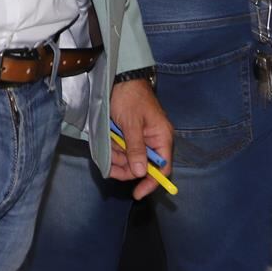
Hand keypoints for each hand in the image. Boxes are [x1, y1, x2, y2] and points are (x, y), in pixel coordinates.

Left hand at [107, 79, 174, 200]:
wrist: (118, 77)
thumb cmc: (129, 98)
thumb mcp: (132, 124)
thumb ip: (136, 149)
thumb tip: (141, 173)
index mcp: (162, 137)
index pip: (163, 168)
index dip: (152, 183)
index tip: (137, 193)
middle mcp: (154, 140)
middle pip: (144, 166)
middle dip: (126, 167)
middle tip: (111, 166)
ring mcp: (141, 138)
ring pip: (130, 159)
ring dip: (118, 157)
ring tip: (109, 146)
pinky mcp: (130, 135)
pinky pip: (123, 150)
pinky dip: (114, 149)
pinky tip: (109, 141)